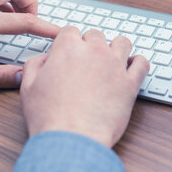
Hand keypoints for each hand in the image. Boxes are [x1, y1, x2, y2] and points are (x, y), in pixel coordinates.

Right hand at [20, 27, 149, 147]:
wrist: (71, 139)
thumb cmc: (49, 117)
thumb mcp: (28, 87)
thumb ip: (35, 65)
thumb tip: (45, 59)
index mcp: (68, 48)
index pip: (71, 31)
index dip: (68, 42)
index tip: (69, 53)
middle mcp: (94, 52)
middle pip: (96, 35)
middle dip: (90, 45)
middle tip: (86, 62)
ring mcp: (115, 66)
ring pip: (122, 43)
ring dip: (116, 49)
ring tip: (110, 62)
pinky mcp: (130, 84)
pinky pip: (142, 64)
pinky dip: (138, 63)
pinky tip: (131, 69)